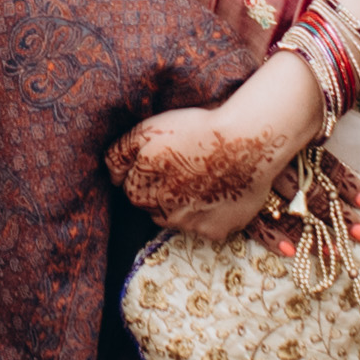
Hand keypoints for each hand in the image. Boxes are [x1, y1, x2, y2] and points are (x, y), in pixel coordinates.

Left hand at [110, 57, 325, 239]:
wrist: (248, 140)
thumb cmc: (197, 128)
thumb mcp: (147, 129)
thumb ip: (119, 154)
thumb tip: (112, 176)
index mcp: (141, 190)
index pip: (132, 190)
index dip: (147, 174)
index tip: (165, 160)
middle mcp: (162, 214)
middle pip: (153, 208)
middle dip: (163, 192)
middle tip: (185, 168)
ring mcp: (190, 226)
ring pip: (179, 219)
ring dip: (185, 204)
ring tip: (204, 178)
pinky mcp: (217, 231)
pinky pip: (207, 226)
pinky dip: (211, 213)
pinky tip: (220, 191)